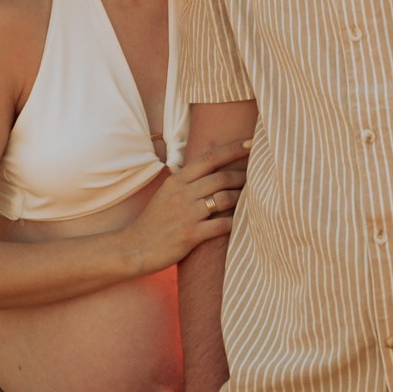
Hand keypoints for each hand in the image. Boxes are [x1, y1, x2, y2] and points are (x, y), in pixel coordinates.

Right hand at [122, 135, 248, 273]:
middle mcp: (183, 193)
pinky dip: (235, 223)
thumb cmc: (154, 221)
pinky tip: (243, 223)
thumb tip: (212, 171)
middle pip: (221, 178)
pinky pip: (221, 225)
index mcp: (177, 180)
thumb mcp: (166, 193)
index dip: (232, 149)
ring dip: (242, 198)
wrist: (134, 248)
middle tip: (257, 176)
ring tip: (253, 199)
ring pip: (224, 199)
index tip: (250, 143)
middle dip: (243, 176)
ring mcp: (187, 214)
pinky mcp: (191, 234)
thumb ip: (187, 181)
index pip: (209, 158)